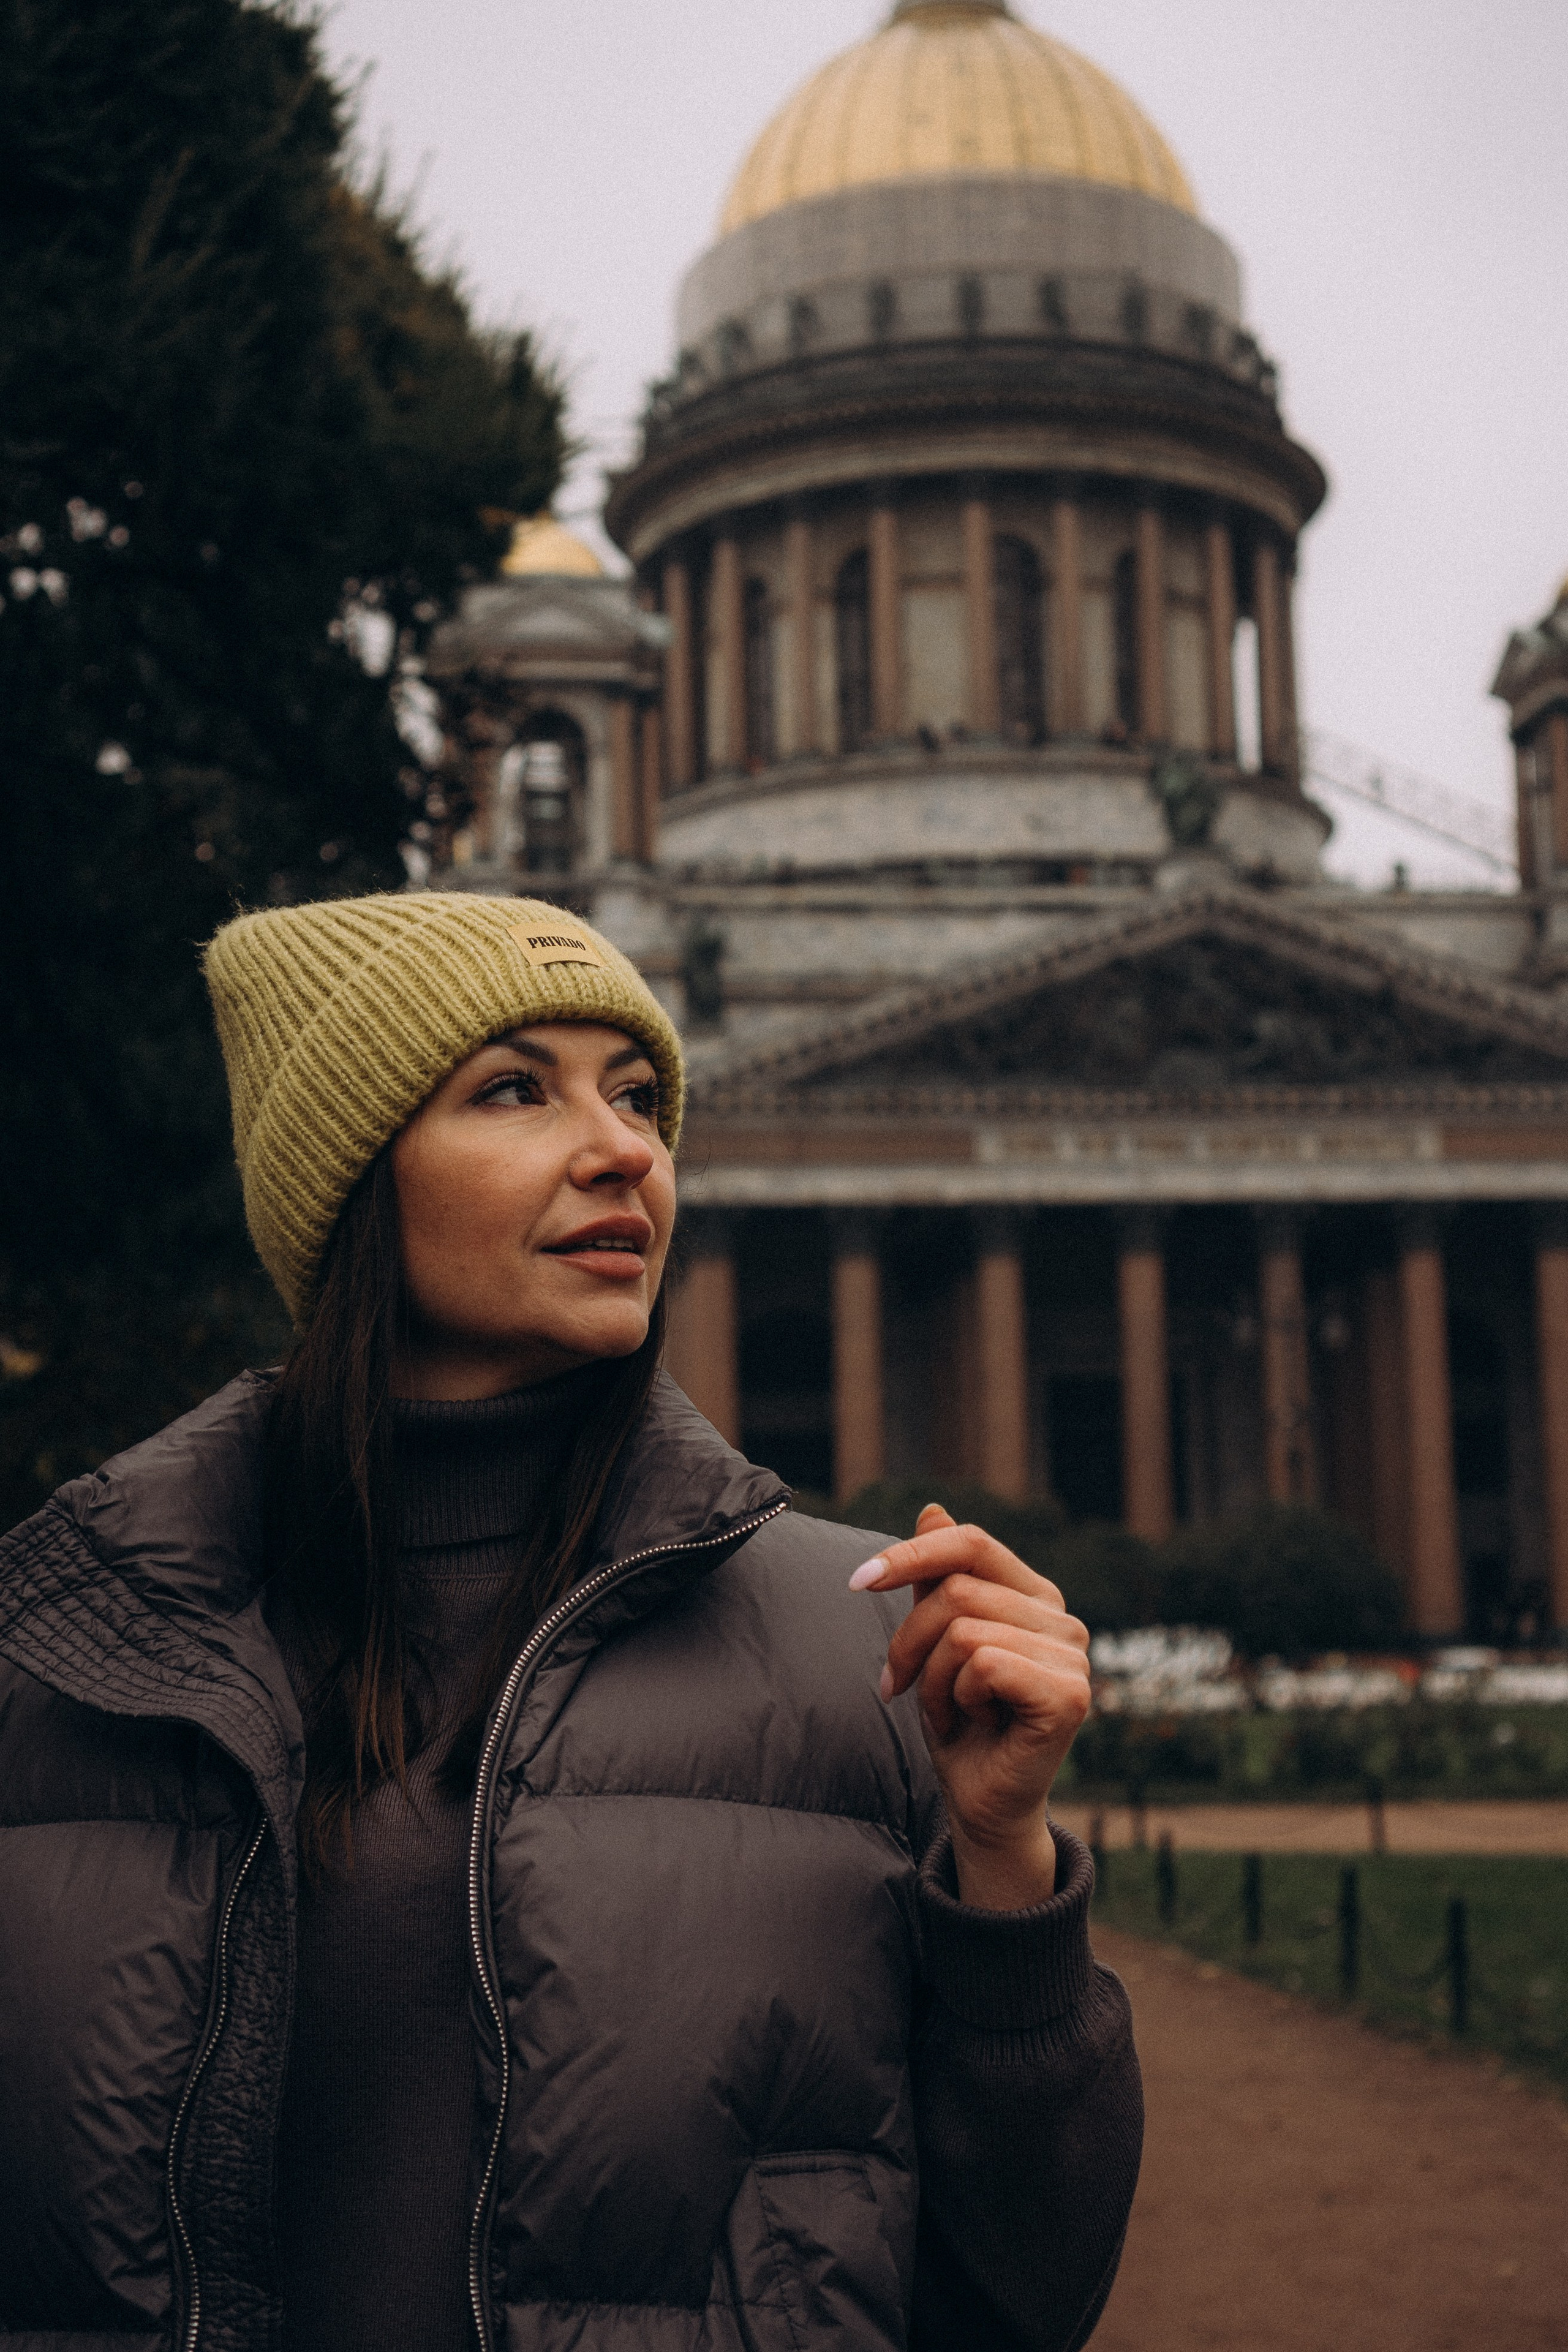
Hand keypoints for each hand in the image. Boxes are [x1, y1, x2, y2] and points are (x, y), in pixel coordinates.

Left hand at [850, 1504, 1091, 1910]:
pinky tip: (972, 1724)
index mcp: (1035, 1596)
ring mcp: (1073, 1657)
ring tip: (948, 1711)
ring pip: (963, 1629)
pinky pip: (983, 1664)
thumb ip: (937, 1579)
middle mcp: (1063, 1619)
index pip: (970, 1542)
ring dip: (932, 1679)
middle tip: (903, 1688)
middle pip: (956, 1589)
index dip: (910, 1552)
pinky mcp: (1069, 1696)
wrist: (981, 1803)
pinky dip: (957, 1698)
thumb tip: (932, 1509)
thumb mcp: (934, 1643)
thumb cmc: (960, 1723)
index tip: (856, 1581)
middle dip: (910, 1641)